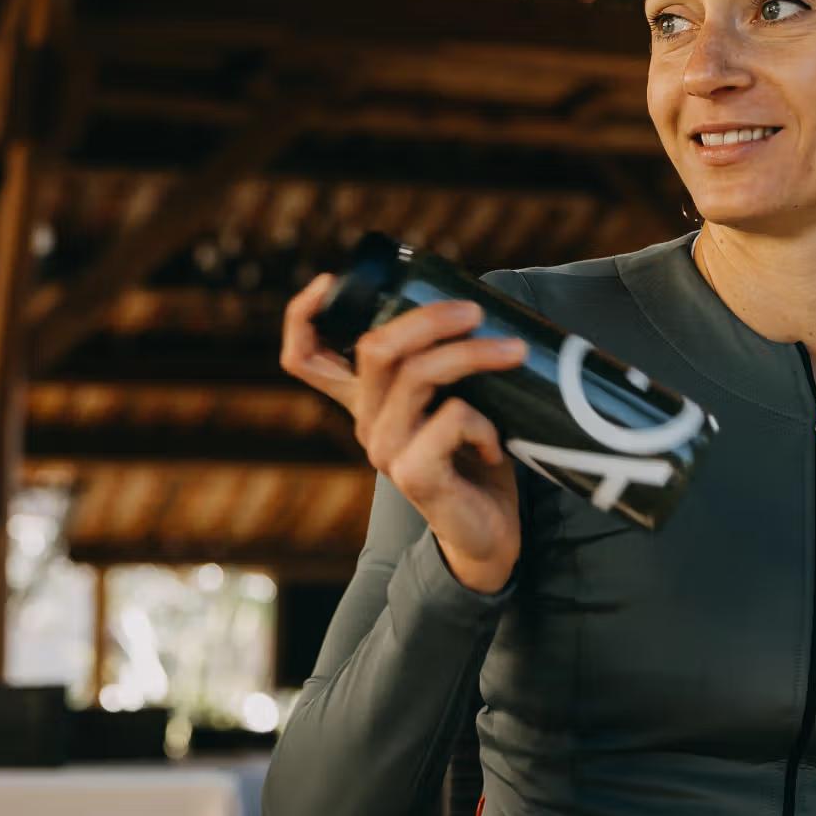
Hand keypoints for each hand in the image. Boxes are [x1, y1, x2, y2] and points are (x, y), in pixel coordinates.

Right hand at [281, 275, 526, 592]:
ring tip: (513, 352)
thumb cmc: (473, 456)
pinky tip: (496, 445)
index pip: (304, 358)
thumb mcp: (452, 398)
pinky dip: (485, 422)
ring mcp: (385, 449)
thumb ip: (445, 363)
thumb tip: (474, 304)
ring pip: (418, 375)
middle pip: (374, 348)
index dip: (302, 316)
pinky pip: (452, 419)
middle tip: (475, 310)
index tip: (330, 282)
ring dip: (472, 355)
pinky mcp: (414, 474)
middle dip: (428, 317)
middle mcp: (366, 421)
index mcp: (367, 399)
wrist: (487, 533)